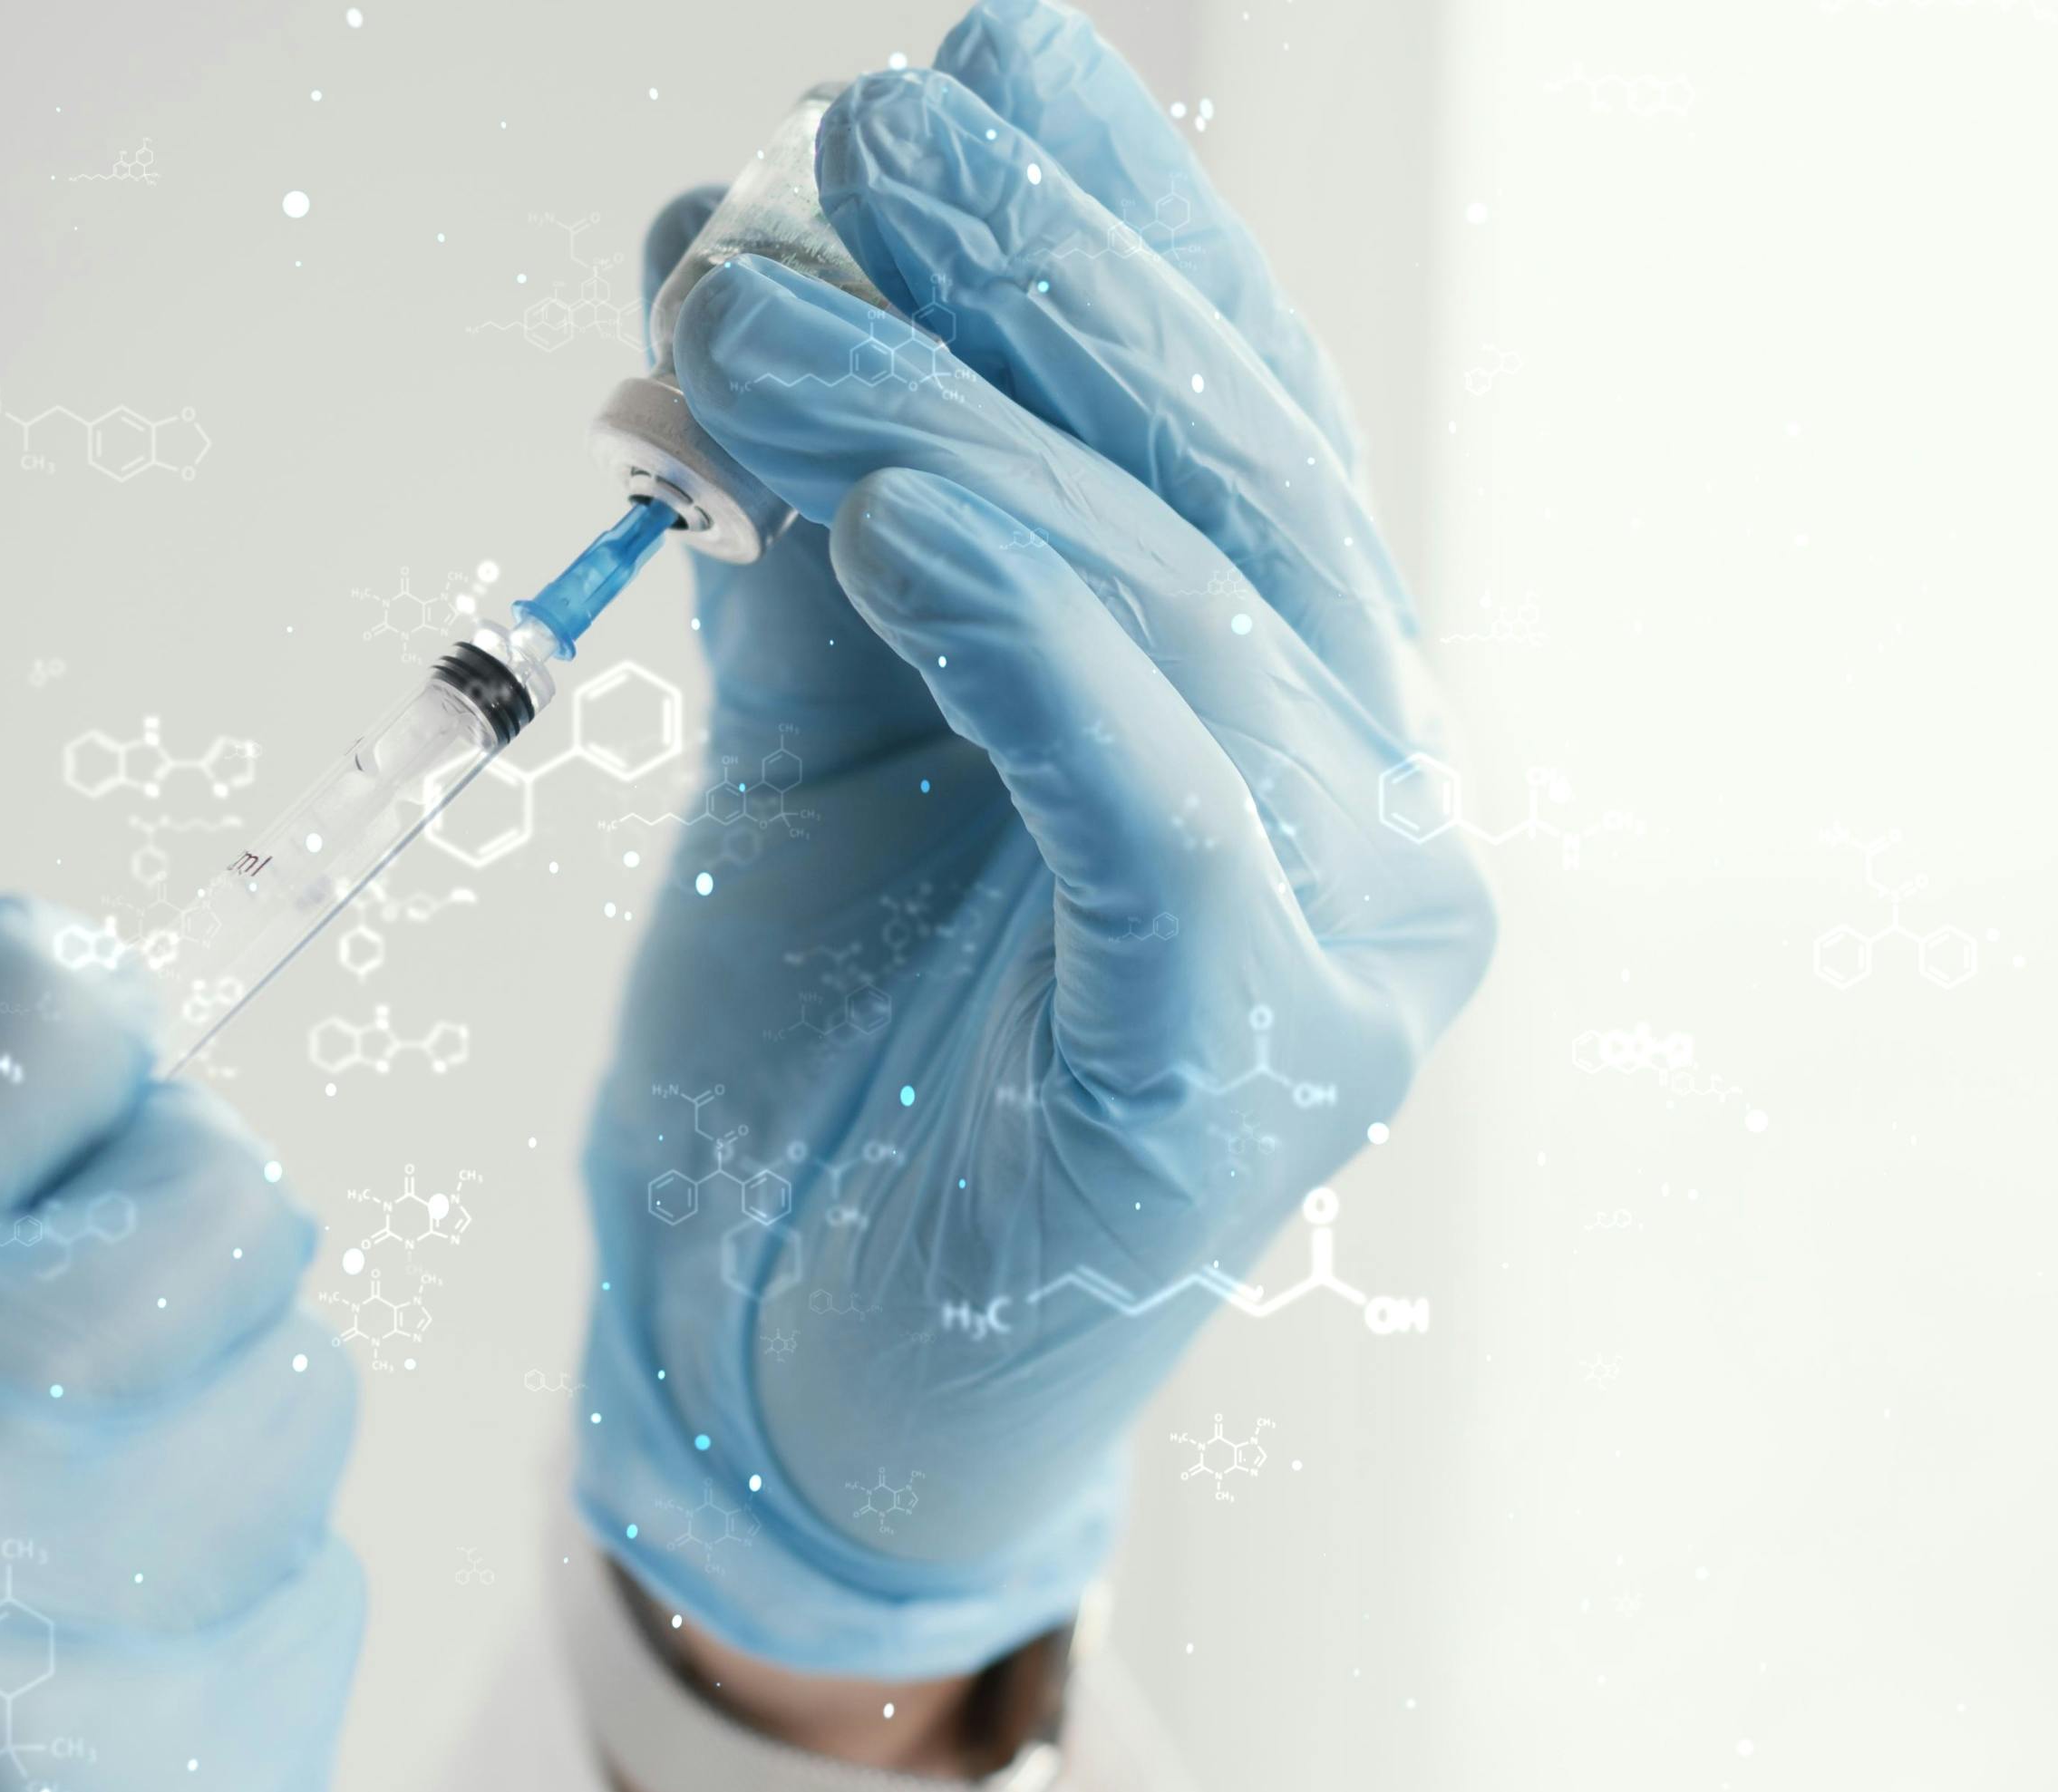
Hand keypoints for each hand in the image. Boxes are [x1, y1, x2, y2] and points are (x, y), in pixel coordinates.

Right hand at [0, 900, 364, 1791]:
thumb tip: (55, 1015)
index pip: (37, 1017)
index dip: (41, 1019)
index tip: (25, 1069)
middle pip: (227, 1197)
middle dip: (134, 1213)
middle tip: (17, 1299)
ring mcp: (62, 1713)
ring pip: (300, 1395)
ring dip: (181, 1408)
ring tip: (8, 1515)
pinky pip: (311, 1600)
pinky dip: (207, 1593)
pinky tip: (45, 1664)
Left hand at [576, 0, 1494, 1679]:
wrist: (770, 1380)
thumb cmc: (810, 1068)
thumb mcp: (793, 750)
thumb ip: (797, 533)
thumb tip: (725, 264)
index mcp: (1264, 698)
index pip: (1211, 415)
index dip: (1112, 226)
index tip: (968, 67)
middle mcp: (1347, 797)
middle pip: (1209, 482)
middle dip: (1023, 289)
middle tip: (851, 141)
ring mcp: (1329, 942)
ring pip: (1169, 619)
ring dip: (958, 438)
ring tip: (767, 321)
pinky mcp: (1237, 1070)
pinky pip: (1153, 817)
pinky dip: (1038, 653)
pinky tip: (903, 526)